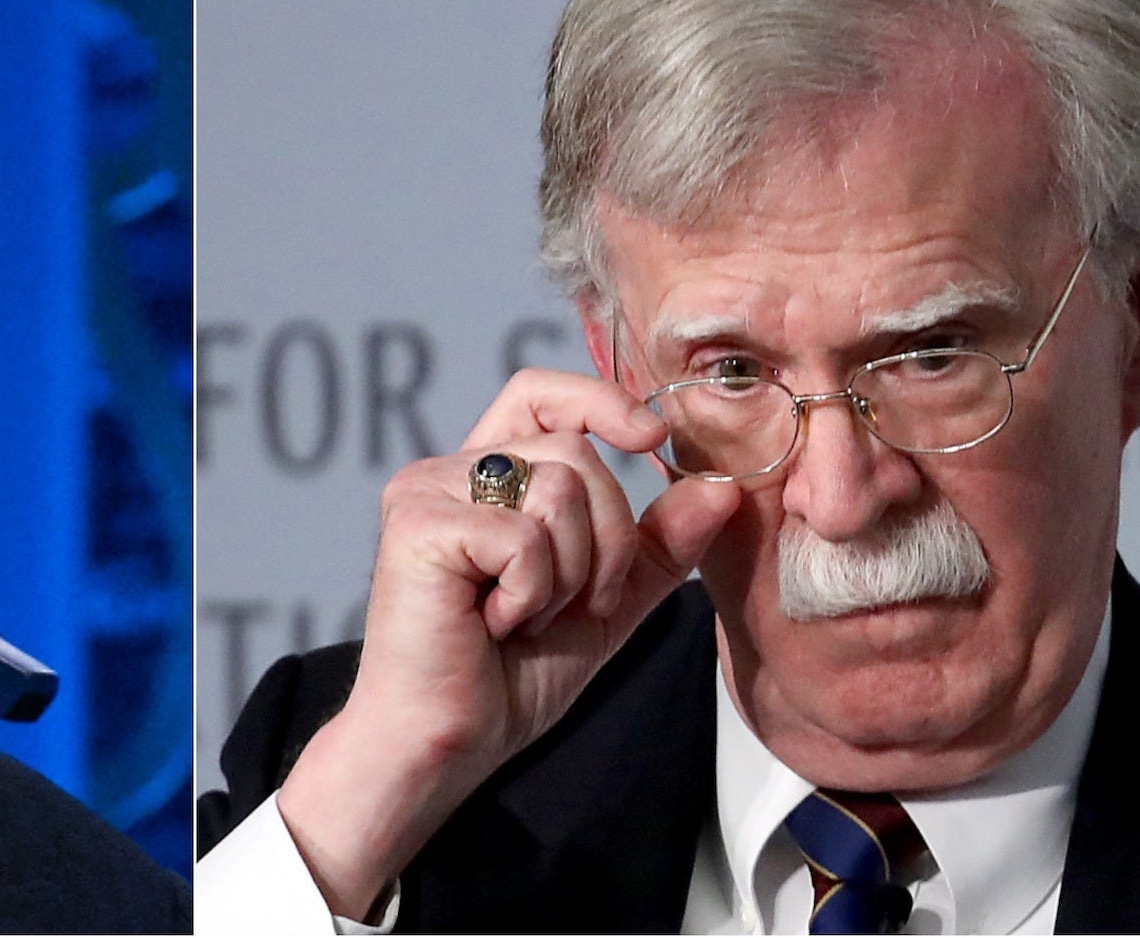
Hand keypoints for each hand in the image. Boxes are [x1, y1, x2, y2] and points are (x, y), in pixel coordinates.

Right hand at [275, 369, 739, 918]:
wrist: (447, 743)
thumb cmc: (509, 675)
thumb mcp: (605, 601)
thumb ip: (657, 545)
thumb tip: (723, 490)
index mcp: (486, 478)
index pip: (542, 395)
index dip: (601, 399)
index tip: (652, 439)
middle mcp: (447, 471)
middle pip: (576, 454)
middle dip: (606, 540)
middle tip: (569, 606)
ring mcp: (425, 491)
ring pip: (558, 489)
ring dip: (568, 574)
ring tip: (523, 618)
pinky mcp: (416, 524)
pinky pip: (525, 536)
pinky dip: (532, 592)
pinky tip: (493, 624)